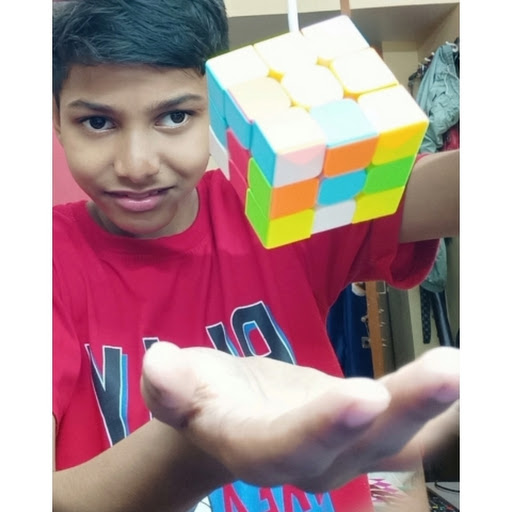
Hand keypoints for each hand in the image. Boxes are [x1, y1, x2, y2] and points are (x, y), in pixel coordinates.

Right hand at [141, 342, 458, 492]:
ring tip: (470, 365)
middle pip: (361, 443)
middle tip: (450, 369)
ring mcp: (346, 450)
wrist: (232, 417)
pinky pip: (409, 424)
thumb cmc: (203, 396)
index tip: (363, 395)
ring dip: (436, 404)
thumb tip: (162, 364)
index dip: (323, 426)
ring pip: (397, 436)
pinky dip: (440, 404)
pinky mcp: (366, 431)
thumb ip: (171, 383)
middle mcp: (309, 459)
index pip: (289, 446)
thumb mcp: (177, 384)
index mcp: (255, 448)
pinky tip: (468, 376)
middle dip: (405, 408)